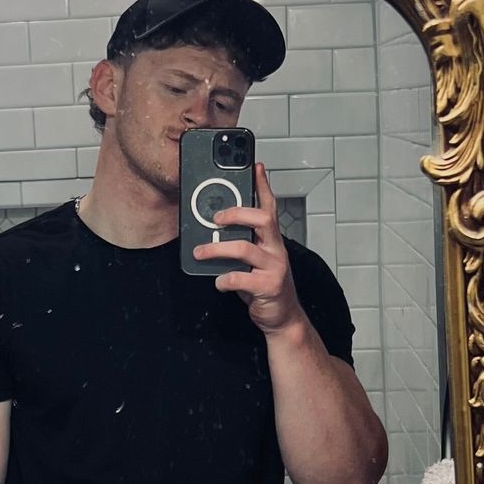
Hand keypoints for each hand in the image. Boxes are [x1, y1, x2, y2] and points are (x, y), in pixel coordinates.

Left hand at [193, 161, 308, 336]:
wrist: (282, 318)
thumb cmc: (264, 286)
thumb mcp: (252, 261)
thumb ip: (239, 244)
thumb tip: (211, 231)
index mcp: (271, 239)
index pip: (269, 206)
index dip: (263, 185)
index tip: (256, 166)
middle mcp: (276, 249)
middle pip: (262, 218)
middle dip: (236, 213)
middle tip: (215, 218)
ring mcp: (274, 267)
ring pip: (245, 249)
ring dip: (217, 248)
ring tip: (200, 251)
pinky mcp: (269, 287)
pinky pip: (241, 279)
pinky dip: (224, 280)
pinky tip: (218, 282)